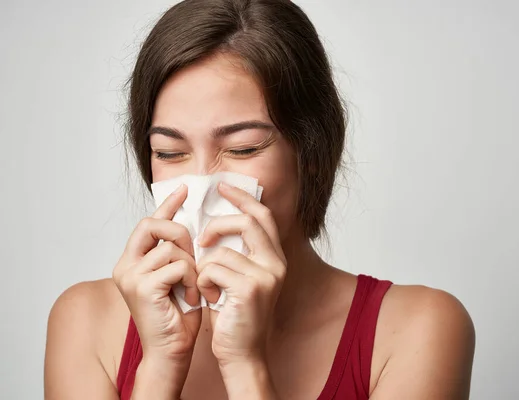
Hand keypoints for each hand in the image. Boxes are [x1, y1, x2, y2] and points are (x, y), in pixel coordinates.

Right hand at [112, 184, 201, 367]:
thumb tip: (194, 224)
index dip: (168, 204)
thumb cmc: (178, 314)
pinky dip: (191, 280)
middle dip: (181, 233)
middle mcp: (125, 264)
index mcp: (133, 260)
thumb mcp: (179, 275)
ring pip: (172, 247)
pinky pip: (177, 265)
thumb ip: (179, 252)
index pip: (150, 222)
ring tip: (193, 287)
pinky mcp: (141, 286)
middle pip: (154, 224)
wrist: (172, 349)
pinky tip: (191, 297)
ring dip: (191, 266)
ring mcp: (130, 275)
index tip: (186, 188)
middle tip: (194, 256)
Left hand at [196, 182, 286, 367]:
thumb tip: (214, 222)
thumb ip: (236, 252)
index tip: (223, 187)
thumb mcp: (240, 277)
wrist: (242, 352)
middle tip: (202, 237)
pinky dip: (202, 282)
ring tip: (208, 287)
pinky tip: (210, 298)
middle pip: (247, 222)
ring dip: (204, 268)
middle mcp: (276, 263)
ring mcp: (265, 276)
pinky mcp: (249, 289)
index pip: (262, 216)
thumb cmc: (235, 314)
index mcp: (275, 258)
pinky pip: (212, 269)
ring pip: (220, 251)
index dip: (243, 198)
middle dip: (217, 224)